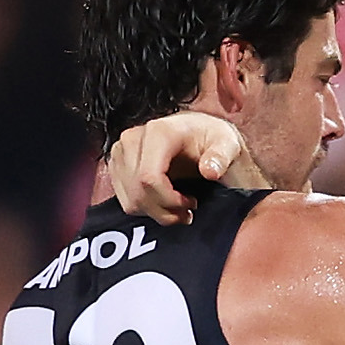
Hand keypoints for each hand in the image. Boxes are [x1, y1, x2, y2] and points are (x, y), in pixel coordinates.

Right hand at [106, 113, 252, 221]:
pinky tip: (164, 202)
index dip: (169, 200)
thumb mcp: (227, 143)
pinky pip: (126, 200)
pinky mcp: (116, 165)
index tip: (191, 204)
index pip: (149, 178)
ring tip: (179, 207)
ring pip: (131, 200)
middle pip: (138, 192)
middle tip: (188, 212)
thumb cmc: (211, 139)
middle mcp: (132, 139)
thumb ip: (222, 156)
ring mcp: (120, 152)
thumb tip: (210, 171)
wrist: (197, 134)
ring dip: (156, 212)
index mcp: (158, 132)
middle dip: (165, 210)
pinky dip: (146, 208)